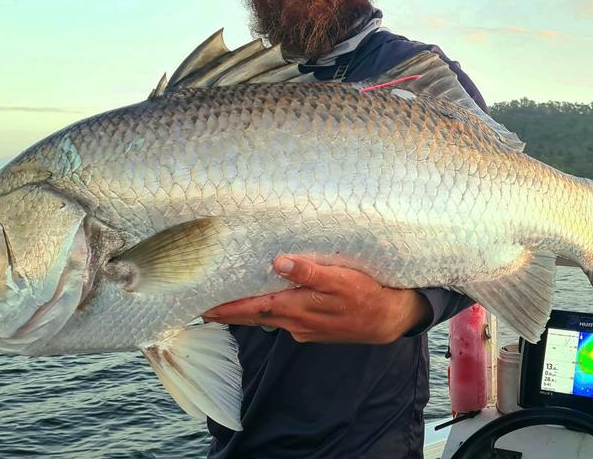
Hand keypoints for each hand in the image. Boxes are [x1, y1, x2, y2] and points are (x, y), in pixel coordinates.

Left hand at [202, 255, 432, 343]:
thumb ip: (309, 272)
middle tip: (204, 308)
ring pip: (269, 319)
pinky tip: (266, 303)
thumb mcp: (340, 278)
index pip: (254, 309)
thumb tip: (279, 262)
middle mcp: (296, 323)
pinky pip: (284, 319)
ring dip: (247, 312)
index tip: (204, 308)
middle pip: (255, 317)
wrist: (388, 320)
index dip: (228, 308)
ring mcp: (305, 328)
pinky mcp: (314, 328)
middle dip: (230, 313)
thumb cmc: (366, 295)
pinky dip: (269, 312)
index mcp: (298, 309)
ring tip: (227, 303)